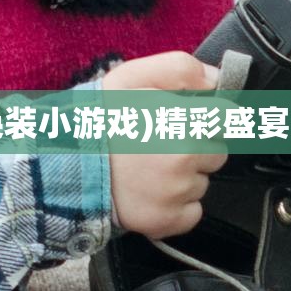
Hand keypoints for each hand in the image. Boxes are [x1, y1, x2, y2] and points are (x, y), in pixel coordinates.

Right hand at [99, 51, 225, 238]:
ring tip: (148, 166)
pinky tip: (151, 190)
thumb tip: (217, 80)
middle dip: (197, 146)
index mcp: (184, 122)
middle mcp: (185, 161)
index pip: (228, 118)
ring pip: (202, 182)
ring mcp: (175, 195)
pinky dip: (177, 205)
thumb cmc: (97, 118)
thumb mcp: (133, 76)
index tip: (190, 117)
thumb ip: (181, 69)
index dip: (209, 115)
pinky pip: (191, 212)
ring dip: (184, 176)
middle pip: (218, 152)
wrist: (62, 163)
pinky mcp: (165, 222)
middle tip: (160, 141)